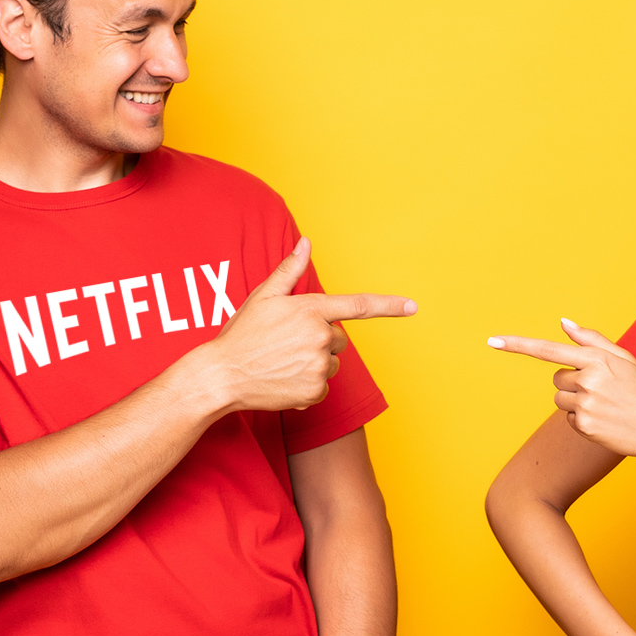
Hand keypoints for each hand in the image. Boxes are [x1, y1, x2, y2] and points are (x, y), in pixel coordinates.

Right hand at [205, 237, 415, 412]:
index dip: (390, 305)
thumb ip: (290, 271)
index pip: (359, 306)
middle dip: (320, 339)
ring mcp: (318, 366)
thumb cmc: (241, 334)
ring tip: (281, 362)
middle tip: (287, 342)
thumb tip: (307, 243)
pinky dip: (307, 386)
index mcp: (311, 310)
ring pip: (331, 363)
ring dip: (313, 363)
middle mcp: (320, 338)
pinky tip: (283, 379)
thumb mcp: (263, 297)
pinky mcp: (314, 391)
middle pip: (339, 339)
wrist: (222, 376)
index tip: (413, 306)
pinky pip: (322, 387)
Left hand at [488, 319, 635, 467]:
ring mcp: (585, 405)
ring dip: (575, 400)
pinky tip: (604, 419)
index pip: (548, 349)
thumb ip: (591, 340)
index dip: (517, 345)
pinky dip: (582, 418)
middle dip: (573, 381)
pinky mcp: (584, 426)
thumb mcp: (624, 358)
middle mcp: (588, 380)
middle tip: (602, 389)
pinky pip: (568, 417)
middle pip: (556, 377)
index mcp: (597, 359)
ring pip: (559, 398)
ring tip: (604, 405)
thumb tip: (562, 322)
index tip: (492, 340)